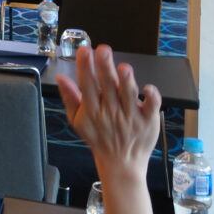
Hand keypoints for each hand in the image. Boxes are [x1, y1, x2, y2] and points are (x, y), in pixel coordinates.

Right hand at [56, 44, 161, 180]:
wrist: (121, 163)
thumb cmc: (99, 138)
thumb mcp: (78, 121)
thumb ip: (70, 98)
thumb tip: (61, 78)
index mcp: (92, 111)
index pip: (87, 85)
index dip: (85, 67)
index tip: (84, 51)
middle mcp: (111, 112)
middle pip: (108, 86)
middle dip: (104, 67)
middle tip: (103, 50)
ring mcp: (131, 116)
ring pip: (128, 95)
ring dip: (126, 81)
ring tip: (123, 67)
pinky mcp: (148, 120)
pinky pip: (151, 106)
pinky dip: (150, 97)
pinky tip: (147, 88)